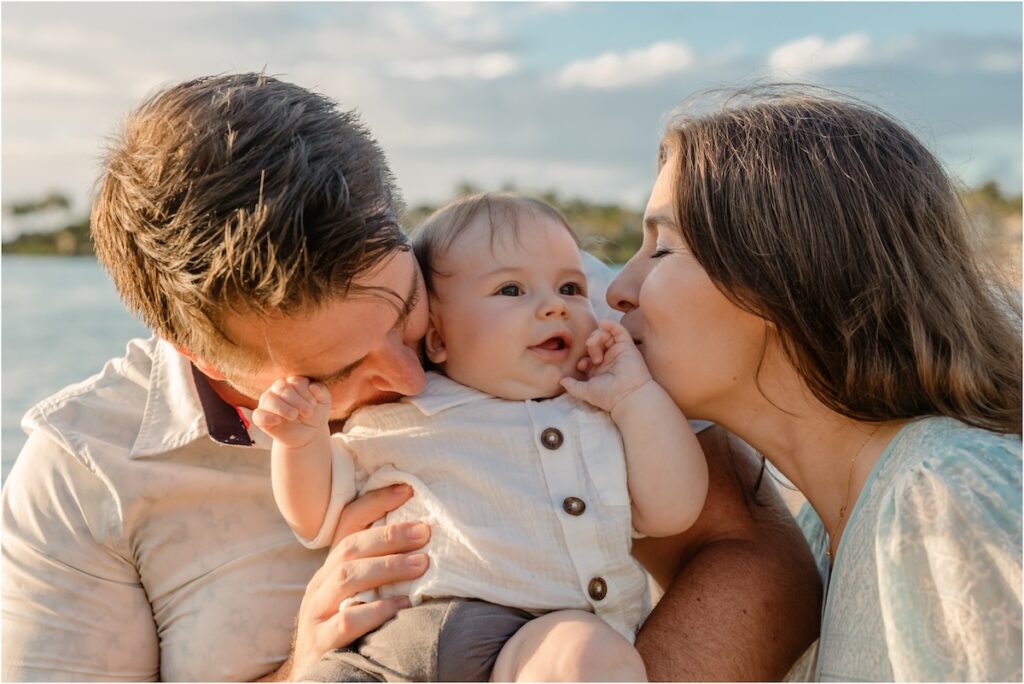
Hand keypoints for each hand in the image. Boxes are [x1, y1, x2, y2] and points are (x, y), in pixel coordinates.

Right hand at [252, 376, 331, 449]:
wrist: (309, 434)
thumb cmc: (315, 414)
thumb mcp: (324, 403)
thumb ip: (322, 392)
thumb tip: (312, 386)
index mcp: (292, 382)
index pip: (294, 381)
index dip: (305, 392)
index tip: (314, 405)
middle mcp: (277, 390)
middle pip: (281, 387)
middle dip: (296, 400)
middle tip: (308, 412)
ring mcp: (268, 403)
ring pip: (268, 399)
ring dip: (283, 408)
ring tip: (294, 416)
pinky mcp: (261, 418)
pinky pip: (258, 415)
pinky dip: (267, 417)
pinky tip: (279, 421)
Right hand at [268, 484, 431, 680]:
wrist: (315, 679)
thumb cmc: (347, 634)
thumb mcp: (360, 598)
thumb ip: (382, 572)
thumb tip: (426, 543)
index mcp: (330, 569)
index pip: (347, 523)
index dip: (375, 503)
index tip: (407, 489)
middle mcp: (319, 585)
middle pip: (350, 548)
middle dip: (389, 536)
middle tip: (425, 532)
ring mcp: (316, 613)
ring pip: (346, 578)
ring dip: (387, 567)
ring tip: (422, 565)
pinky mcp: (320, 642)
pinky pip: (346, 621)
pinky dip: (377, 610)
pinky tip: (402, 606)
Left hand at [560, 319, 651, 412]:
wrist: (626, 396)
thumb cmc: (607, 396)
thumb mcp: (585, 391)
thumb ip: (572, 386)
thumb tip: (561, 380)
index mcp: (599, 370)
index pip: (588, 355)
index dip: (582, 357)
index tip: (581, 366)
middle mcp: (609, 359)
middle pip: (596, 342)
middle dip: (590, 345)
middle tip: (592, 358)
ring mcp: (618, 352)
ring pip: (605, 335)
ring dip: (596, 336)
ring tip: (592, 344)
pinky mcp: (627, 346)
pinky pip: (619, 330)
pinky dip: (610, 324)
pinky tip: (602, 322)